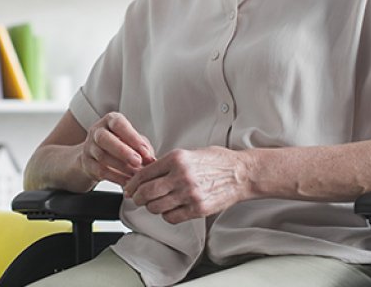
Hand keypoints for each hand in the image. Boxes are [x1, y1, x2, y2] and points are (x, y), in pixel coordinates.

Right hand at [77, 112, 155, 185]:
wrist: (94, 156)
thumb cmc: (119, 144)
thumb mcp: (132, 141)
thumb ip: (142, 147)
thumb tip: (151, 159)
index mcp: (110, 121)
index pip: (118, 124)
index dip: (132, 137)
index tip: (145, 151)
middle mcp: (97, 131)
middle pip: (105, 138)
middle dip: (122, 151)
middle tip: (138, 161)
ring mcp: (89, 148)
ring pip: (102, 156)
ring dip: (121, 167)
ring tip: (136, 174)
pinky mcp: (87, 164)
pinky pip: (100, 171)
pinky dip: (116, 178)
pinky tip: (127, 182)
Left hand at [123, 146, 249, 223]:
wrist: (241, 173)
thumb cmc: (217, 162)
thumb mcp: (189, 153)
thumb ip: (168, 163)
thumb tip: (146, 173)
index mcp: (177, 159)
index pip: (144, 173)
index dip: (132, 183)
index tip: (129, 188)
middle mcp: (181, 176)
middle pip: (146, 192)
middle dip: (137, 197)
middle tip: (136, 198)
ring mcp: (190, 194)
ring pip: (156, 207)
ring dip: (151, 207)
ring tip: (154, 203)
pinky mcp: (198, 209)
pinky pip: (171, 217)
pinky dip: (166, 215)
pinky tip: (170, 209)